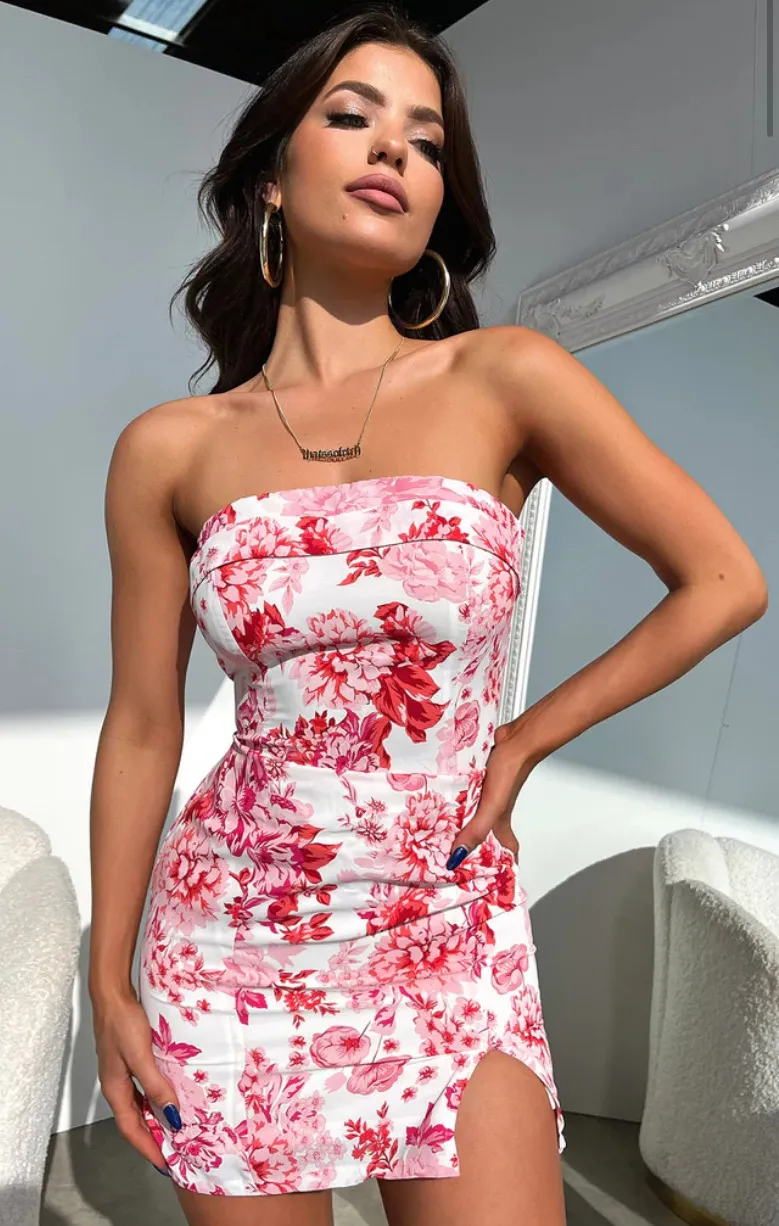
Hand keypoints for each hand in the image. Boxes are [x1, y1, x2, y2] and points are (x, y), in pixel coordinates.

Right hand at [91, 985, 181, 1173]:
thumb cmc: (122, 1023)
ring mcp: (121, 1072)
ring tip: (174, 1130)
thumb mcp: (141, 1057)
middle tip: (173, 1153)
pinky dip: (154, 1099)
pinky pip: (142, 1089)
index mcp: (115, 1089)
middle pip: (134, 1120)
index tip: (165, 1164)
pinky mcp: (128, 1060)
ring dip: (154, 1119)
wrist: (112, 994)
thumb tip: (171, 1117)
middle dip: (151, 1139)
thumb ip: (156, 1086)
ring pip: (139, 1105)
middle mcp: (116, 1085)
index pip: (131, 1129)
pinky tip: (167, 1097)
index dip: (148, 1148)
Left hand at [446, 722, 532, 869]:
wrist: (513, 740)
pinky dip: (449, 802)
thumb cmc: (509, 773)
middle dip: (465, 849)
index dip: (496, 869)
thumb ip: (475, 831)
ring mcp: (482, 798)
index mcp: (501, 826)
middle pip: (480, 838)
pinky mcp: (474, 783)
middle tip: (442, 860)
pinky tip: (433, 804)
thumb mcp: (491, 808)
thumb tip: (456, 857)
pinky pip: (460, 798)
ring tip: (429, 836)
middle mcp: (492, 814)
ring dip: (453, 824)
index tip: (481, 882)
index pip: (503, 855)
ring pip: (467, 818)